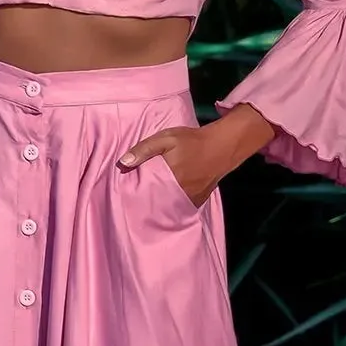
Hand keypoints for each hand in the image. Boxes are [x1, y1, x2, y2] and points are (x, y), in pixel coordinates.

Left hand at [118, 104, 274, 204]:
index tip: (127, 199)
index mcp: (169, 179)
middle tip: (136, 205)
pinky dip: (174, 206)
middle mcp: (180, 193)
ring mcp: (190, 198)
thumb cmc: (193, 141)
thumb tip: (122, 162)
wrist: (223, 145)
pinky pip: (182, 206)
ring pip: (170, 206)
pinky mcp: (198, 200)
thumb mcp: (166, 139)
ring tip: (150, 205)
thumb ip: (144, 150)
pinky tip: (167, 202)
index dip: (137, 197)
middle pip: (158, 203)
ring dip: (161, 206)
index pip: (147, 194)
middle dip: (147, 204)